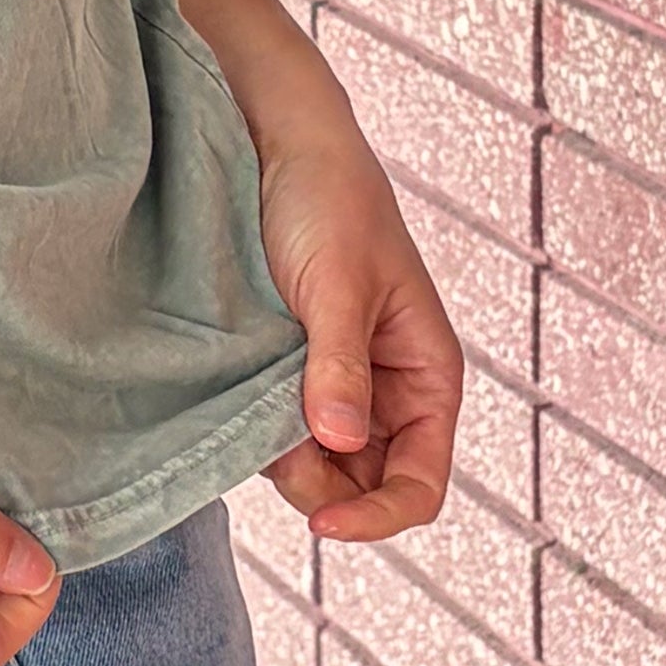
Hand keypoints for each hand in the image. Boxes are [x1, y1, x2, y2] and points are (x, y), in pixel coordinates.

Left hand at [252, 96, 461, 540]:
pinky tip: (239, 391)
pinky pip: (282, 429)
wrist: (278, 143)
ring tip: (256, 395)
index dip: (378, 515)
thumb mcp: (338, 283)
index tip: (323, 522)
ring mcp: (339, 385)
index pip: (420, 483)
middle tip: (270, 440)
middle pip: (363, 485)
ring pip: (318, 464)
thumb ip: (339, 364)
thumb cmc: (328, 201)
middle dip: (320, 484)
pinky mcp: (292, 372)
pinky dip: (260, 428)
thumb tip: (340, 441)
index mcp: (426, 376)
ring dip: (285, 453)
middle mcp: (389, 391)